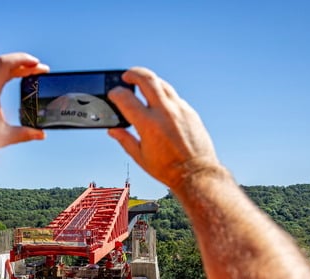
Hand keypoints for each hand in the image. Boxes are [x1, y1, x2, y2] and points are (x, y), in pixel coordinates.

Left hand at [0, 53, 48, 155]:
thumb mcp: (2, 137)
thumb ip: (24, 134)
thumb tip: (42, 135)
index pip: (5, 63)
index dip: (23, 60)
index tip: (39, 65)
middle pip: (1, 61)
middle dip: (22, 62)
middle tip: (38, 68)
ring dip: (13, 66)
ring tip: (30, 72)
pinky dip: (5, 72)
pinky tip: (15, 79)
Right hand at [107, 67, 220, 189]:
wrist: (196, 173)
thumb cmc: (167, 168)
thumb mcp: (140, 156)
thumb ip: (125, 139)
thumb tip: (113, 130)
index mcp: (148, 125)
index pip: (126, 98)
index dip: (116, 93)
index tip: (113, 94)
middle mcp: (164, 112)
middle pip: (147, 79)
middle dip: (134, 73)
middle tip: (126, 76)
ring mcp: (180, 109)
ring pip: (162, 84)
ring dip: (150, 81)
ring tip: (142, 86)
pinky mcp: (190, 112)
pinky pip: (174, 97)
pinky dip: (163, 95)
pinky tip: (159, 104)